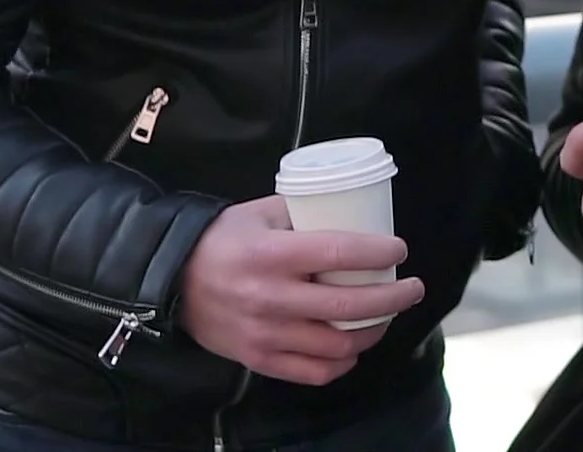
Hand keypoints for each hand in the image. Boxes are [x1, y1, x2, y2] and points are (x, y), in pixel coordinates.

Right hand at [178, 196, 424, 384]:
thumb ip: (303, 212)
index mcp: (271, 255)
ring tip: (387, 316)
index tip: (399, 250)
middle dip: (394, 298)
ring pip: (337, 344)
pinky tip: (353, 347)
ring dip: (374, 332)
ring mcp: (264, 334)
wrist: (169, 281)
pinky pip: (312, 372)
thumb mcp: (260, 213)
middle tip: (413, 287)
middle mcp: (270, 297)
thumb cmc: (222, 240)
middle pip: (349, 305)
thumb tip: (354, 210)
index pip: (339, 253)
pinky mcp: (258, 359)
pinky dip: (341, 363)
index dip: (379, 253)